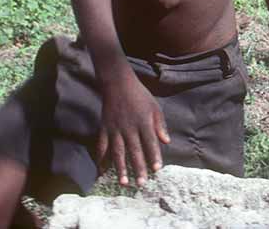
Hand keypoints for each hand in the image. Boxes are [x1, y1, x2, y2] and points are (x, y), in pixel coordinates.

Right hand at [96, 72, 169, 186]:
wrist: (118, 84)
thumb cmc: (140, 96)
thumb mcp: (155, 107)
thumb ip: (160, 125)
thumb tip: (166, 141)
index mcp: (144, 122)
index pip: (150, 142)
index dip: (154, 156)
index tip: (157, 170)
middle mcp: (129, 127)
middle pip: (134, 150)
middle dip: (138, 168)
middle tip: (141, 183)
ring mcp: (115, 129)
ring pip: (118, 152)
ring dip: (121, 168)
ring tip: (124, 182)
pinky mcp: (104, 129)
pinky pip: (102, 146)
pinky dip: (102, 159)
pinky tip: (103, 171)